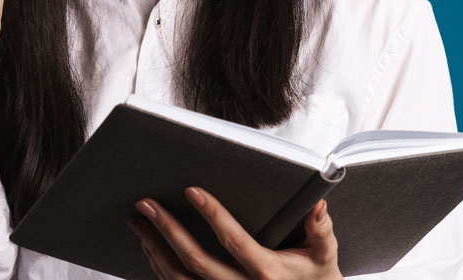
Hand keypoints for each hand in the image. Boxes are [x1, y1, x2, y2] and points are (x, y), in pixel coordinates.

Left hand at [129, 187, 342, 279]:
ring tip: (138, 222)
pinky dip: (158, 268)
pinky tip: (149, 247)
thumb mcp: (324, 256)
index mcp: (267, 273)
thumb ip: (322, 231)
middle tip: (145, 204)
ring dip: (154, 249)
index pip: (234, 241)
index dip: (213, 216)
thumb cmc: (315, 277)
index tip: (192, 191)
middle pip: (195, 262)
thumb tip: (319, 205)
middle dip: (167, 230)